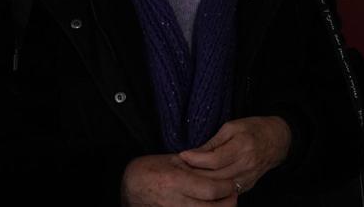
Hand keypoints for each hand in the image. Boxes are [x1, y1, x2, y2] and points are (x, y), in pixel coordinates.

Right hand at [121, 153, 237, 206]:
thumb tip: (220, 168)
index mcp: (175, 181)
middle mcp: (174, 200)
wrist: (130, 187)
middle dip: (228, 202)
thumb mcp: (172, 161)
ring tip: (224, 202)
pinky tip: (209, 206)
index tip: (232, 183)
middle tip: (233, 195)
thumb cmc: (151, 169)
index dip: (227, 188)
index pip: (211, 190)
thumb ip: (195, 164)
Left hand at [177, 116, 291, 194]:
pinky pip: (226, 191)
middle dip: (194, 173)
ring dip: (201, 183)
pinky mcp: (247, 186)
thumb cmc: (254, 128)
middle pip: (214, 177)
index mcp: (243, 147)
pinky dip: (212, 188)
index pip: (214, 159)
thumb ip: (213, 142)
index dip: (196, 159)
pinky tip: (201, 182)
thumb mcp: (232, 127)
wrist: (278, 140)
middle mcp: (246, 166)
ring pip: (218, 187)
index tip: (182, 155)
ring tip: (187, 176)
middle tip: (179, 168)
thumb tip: (193, 153)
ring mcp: (247, 178)